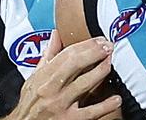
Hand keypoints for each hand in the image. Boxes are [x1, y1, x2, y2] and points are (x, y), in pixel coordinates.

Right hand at [4, 30, 120, 119]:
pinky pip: (90, 112)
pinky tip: (116, 99)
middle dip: (94, 52)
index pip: (66, 55)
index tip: (99, 39)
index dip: (85, 45)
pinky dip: (105, 106)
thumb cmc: (29, 105)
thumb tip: (56, 34)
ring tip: (110, 63)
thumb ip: (48, 56)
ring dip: (100, 71)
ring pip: (83, 84)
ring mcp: (61, 105)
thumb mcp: (33, 78)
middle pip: (75, 64)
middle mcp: (51, 89)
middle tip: (108, 46)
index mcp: (43, 77)